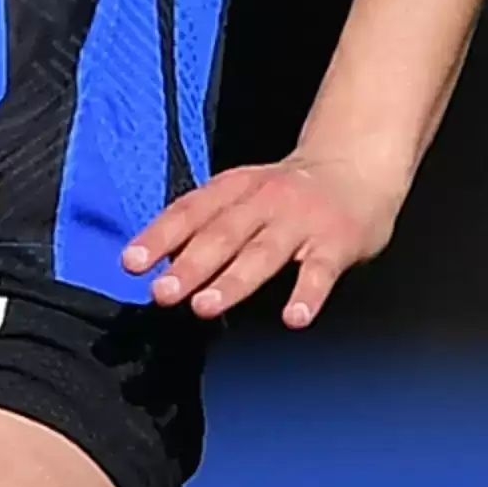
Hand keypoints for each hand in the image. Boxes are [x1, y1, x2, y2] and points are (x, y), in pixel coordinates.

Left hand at [122, 153, 403, 326]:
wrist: (355, 168)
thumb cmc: (285, 191)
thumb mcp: (241, 193)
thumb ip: (206, 224)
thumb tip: (161, 262)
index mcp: (233, 189)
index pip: (189, 212)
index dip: (159, 237)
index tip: (131, 263)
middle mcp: (263, 202)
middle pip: (220, 235)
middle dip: (189, 265)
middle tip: (162, 294)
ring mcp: (301, 222)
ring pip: (262, 254)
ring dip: (232, 282)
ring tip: (204, 307)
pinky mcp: (337, 243)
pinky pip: (321, 272)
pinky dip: (307, 295)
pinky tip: (293, 318)